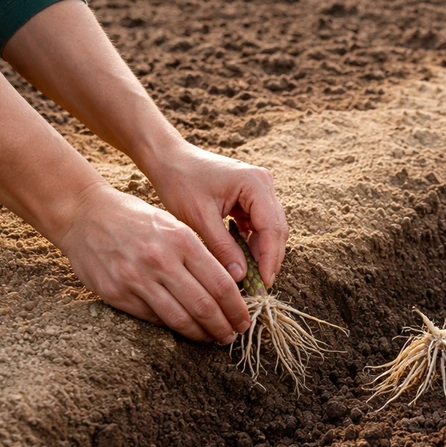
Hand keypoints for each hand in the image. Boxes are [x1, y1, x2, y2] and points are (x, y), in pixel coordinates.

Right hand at [58, 183, 250, 342]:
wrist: (84, 214)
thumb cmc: (135, 219)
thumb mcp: (173, 225)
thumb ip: (198, 254)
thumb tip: (229, 289)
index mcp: (181, 240)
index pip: (221, 284)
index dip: (237, 308)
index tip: (244, 319)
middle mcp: (160, 260)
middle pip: (204, 306)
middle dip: (224, 326)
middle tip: (232, 336)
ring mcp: (136, 279)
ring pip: (180, 319)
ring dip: (201, 334)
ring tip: (212, 338)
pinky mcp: (117, 294)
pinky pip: (154, 319)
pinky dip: (173, 327)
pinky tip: (184, 329)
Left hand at [145, 143, 287, 287]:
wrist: (168, 160)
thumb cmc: (180, 182)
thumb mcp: (200, 218)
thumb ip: (223, 247)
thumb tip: (241, 277)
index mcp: (255, 183)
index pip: (272, 228)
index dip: (269, 258)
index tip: (264, 283)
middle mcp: (264, 184)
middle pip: (276, 229)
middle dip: (269, 258)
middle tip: (260, 286)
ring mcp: (259, 190)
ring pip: (270, 229)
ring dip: (261, 253)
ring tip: (251, 277)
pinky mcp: (251, 198)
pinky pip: (259, 225)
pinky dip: (252, 244)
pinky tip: (243, 260)